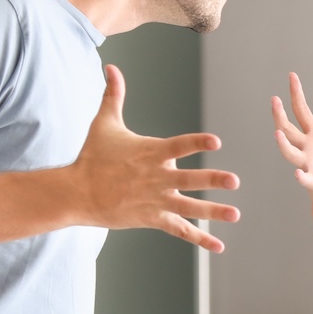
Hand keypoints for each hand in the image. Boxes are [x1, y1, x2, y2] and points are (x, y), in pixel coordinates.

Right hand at [68, 64, 239, 252]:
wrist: (77, 193)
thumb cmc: (92, 156)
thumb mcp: (103, 123)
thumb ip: (113, 95)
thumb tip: (111, 67)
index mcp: (150, 153)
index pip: (179, 146)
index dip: (197, 143)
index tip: (216, 142)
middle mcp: (156, 178)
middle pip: (189, 180)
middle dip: (212, 180)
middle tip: (234, 181)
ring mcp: (156, 200)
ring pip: (189, 207)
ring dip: (213, 212)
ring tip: (235, 214)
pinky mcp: (153, 218)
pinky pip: (180, 230)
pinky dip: (199, 239)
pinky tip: (219, 246)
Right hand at [272, 72, 312, 213]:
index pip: (301, 111)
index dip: (296, 94)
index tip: (291, 76)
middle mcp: (305, 148)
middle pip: (288, 130)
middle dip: (280, 116)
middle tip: (274, 100)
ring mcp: (306, 164)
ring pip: (291, 153)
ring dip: (284, 144)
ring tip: (277, 133)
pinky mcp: (311, 182)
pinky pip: (304, 178)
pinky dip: (300, 176)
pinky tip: (297, 173)